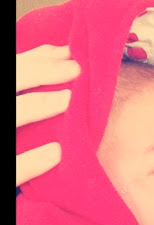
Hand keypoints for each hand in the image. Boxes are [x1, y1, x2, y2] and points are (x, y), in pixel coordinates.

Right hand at [16, 45, 79, 186]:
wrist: (10, 171)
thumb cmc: (14, 130)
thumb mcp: (11, 97)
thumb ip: (28, 73)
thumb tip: (61, 51)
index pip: (7, 70)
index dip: (35, 60)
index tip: (70, 55)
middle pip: (4, 89)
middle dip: (37, 73)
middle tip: (76, 70)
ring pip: (5, 121)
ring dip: (34, 106)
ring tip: (69, 101)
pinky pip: (6, 172)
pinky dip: (27, 163)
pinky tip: (56, 153)